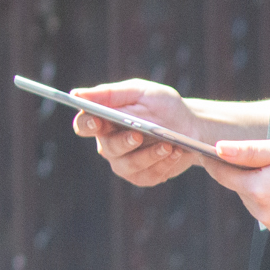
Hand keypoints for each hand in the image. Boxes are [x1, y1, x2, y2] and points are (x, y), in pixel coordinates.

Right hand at [70, 80, 207, 186]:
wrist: (192, 126)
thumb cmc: (162, 105)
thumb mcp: (140, 92)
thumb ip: (109, 94)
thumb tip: (77, 94)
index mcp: (103, 120)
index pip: (83, 125)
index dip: (86, 124)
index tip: (97, 121)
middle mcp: (109, 143)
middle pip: (106, 147)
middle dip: (123, 142)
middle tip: (139, 135)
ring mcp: (125, 162)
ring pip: (127, 165)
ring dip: (148, 155)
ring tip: (168, 145)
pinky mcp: (142, 176)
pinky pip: (146, 176)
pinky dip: (162, 165)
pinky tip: (174, 152)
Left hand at [209, 136, 269, 238]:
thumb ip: (247, 152)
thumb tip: (217, 149)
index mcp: (260, 190)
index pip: (223, 175)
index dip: (214, 161)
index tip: (205, 151)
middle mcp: (265, 213)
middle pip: (239, 188)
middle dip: (245, 173)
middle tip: (268, 159)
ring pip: (253, 201)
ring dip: (260, 187)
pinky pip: (268, 213)